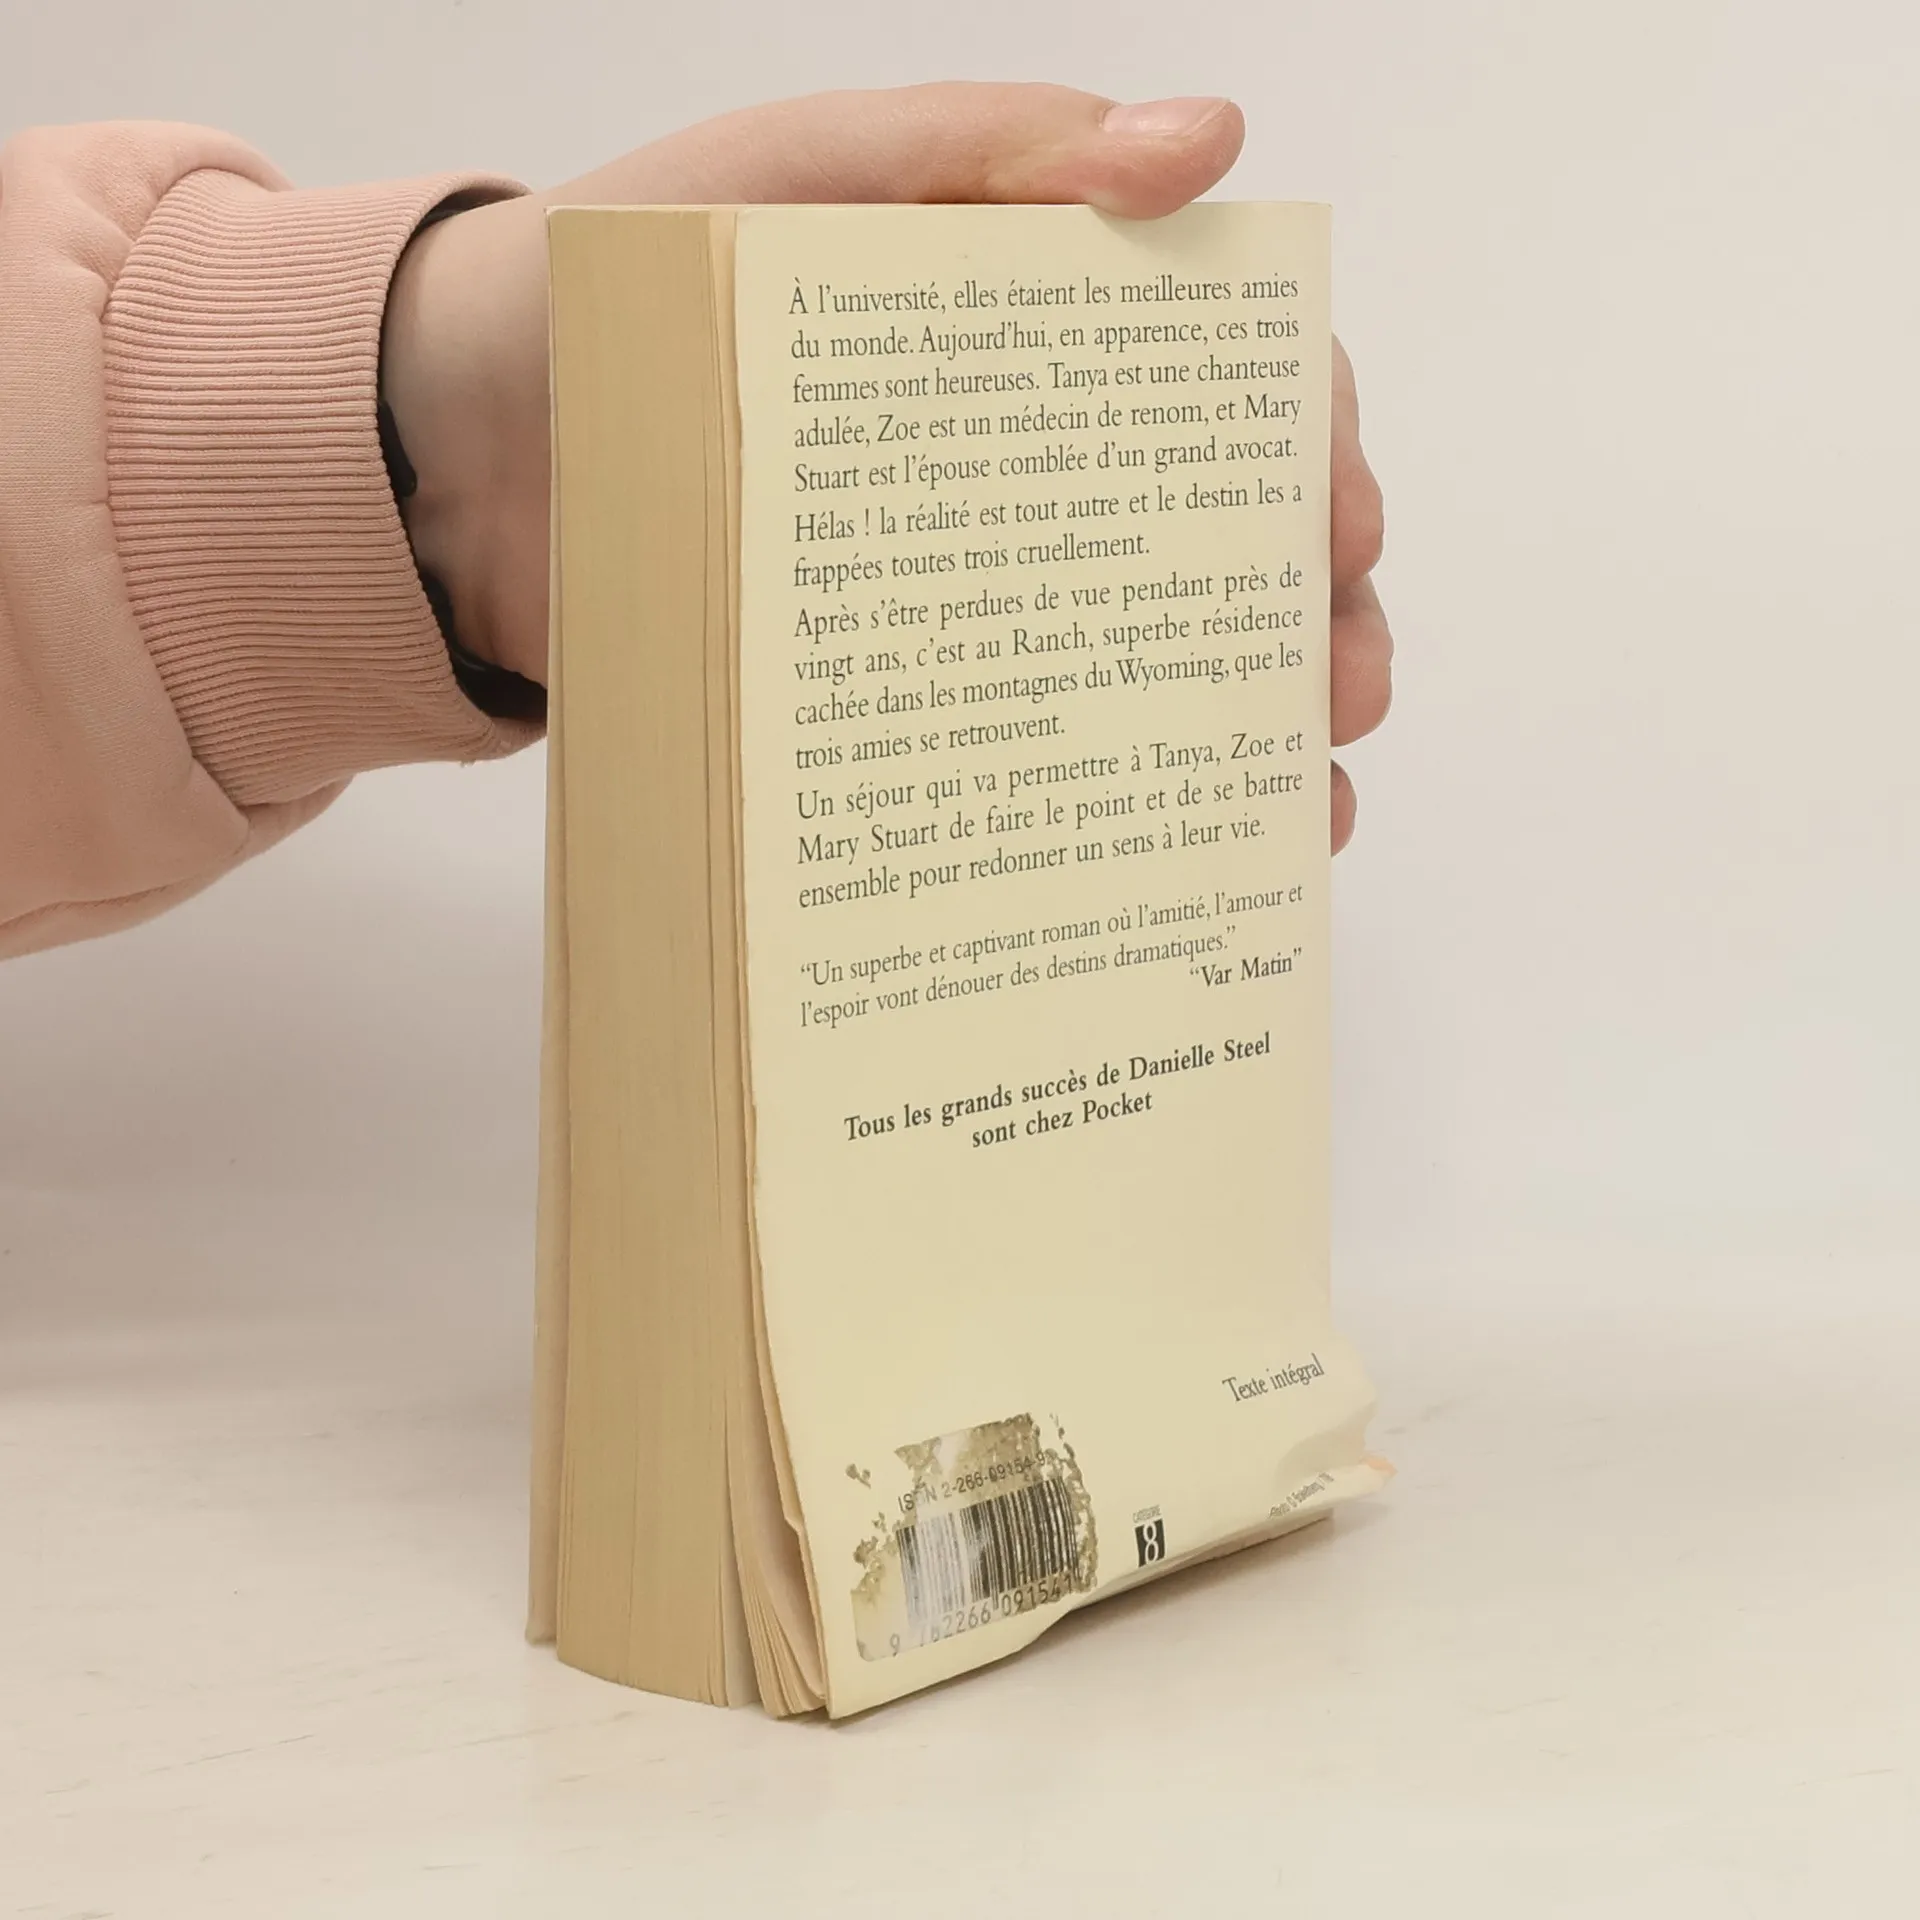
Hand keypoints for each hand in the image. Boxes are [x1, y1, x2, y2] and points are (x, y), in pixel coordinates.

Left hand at [381, 83, 1391, 847]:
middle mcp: (1012, 480)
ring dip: (1243, 736)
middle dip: (1305, 615)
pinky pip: (1022, 761)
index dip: (1306, 447)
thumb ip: (987, 155)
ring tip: (1299, 806)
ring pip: (1142, 669)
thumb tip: (1208, 143)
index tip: (1339, 525)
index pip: (1214, 385)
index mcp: (1023, 342)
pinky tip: (1177, 871)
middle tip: (1337, 687)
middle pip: (1208, 542)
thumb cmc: (615, 292)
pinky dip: (1112, 815)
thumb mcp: (798, 178)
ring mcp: (956, 604)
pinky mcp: (890, 709)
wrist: (446, 461)